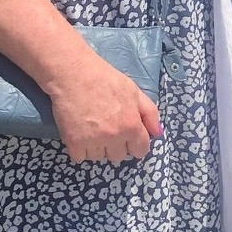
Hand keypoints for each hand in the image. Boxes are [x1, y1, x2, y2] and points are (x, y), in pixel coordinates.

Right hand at [47, 49, 160, 163]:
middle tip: (108, 127)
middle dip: (116, 145)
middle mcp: (114, 137)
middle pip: (119, 156)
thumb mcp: (134, 91)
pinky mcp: (74, 143)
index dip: (136, 143)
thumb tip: (157, 133)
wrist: (74, 74)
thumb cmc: (106, 79)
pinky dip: (80, 148)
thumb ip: (150, 113)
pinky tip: (80, 132)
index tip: (129, 136)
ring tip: (93, 127)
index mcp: (131, 125)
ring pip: (99, 157)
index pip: (140, 151)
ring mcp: (93, 141)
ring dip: (97, 147)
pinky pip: (80, 157)